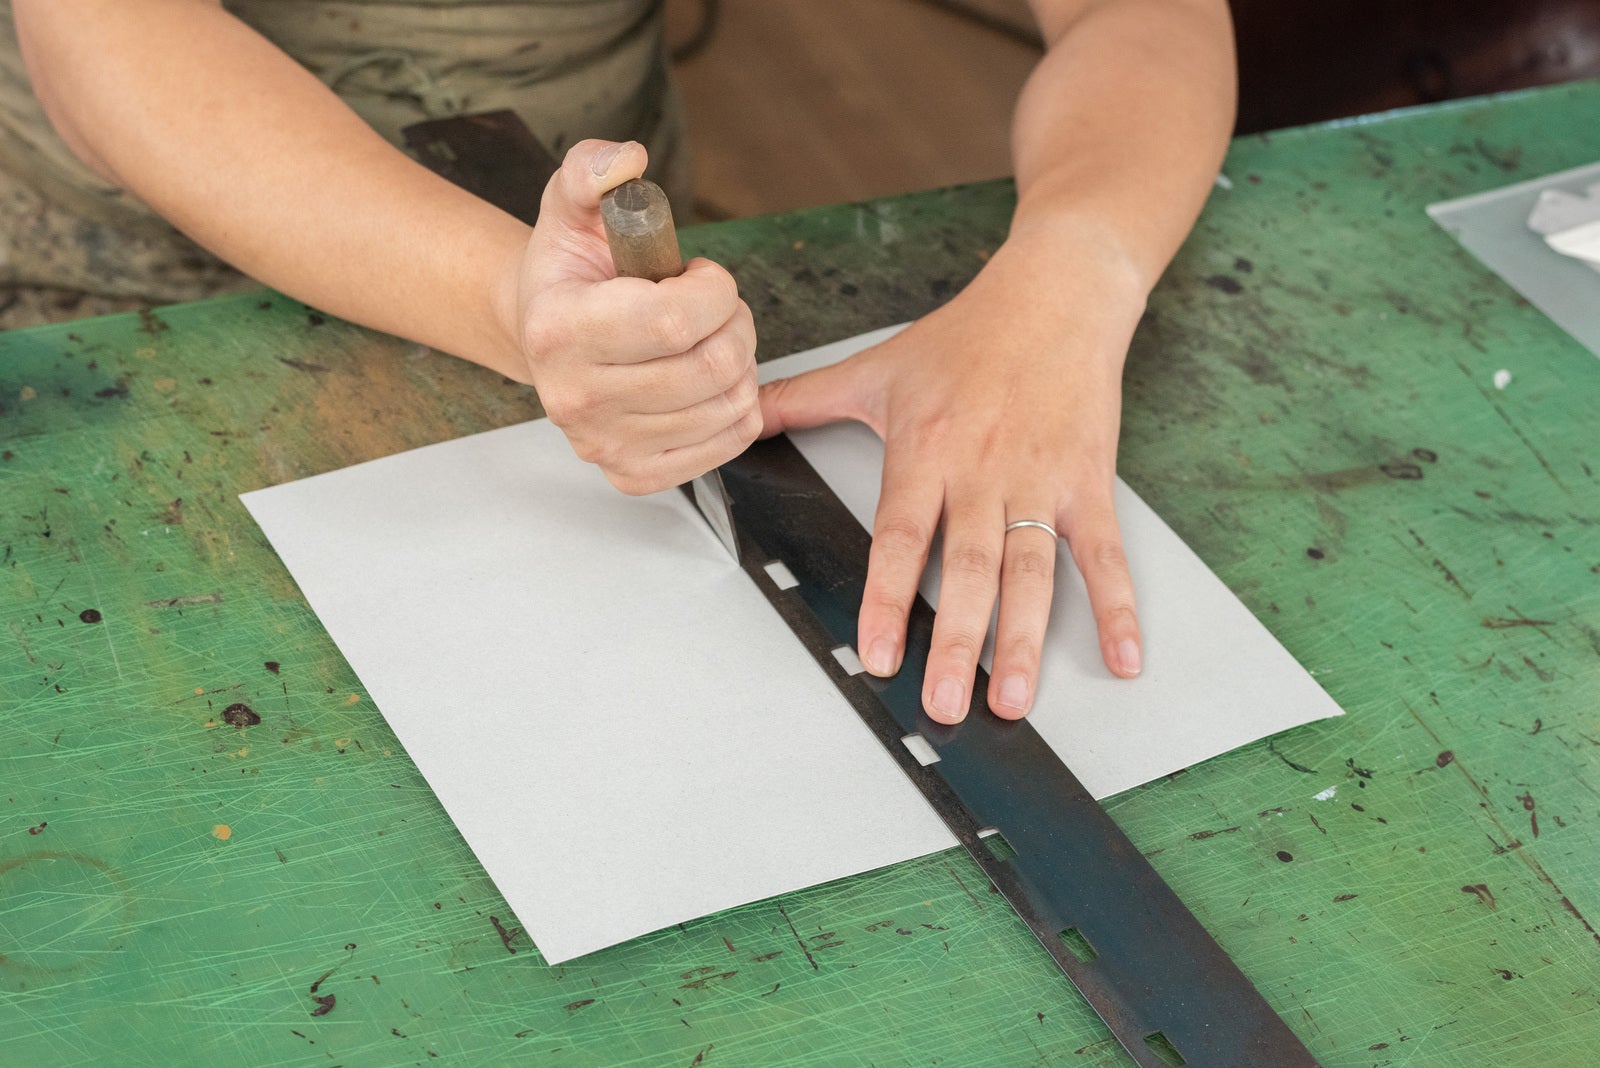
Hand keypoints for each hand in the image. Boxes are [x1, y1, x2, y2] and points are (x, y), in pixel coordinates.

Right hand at [513, 140, 759, 493]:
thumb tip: (627, 159)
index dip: (714, 290)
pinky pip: (728, 442)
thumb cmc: (569, 274)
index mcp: (557, 329)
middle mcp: (573, 397)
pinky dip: (738, 406)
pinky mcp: (633, 473)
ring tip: (707, 339)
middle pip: (710, 366)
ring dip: (740, 363)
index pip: (675, 321)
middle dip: (735, 323)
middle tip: (715, 307)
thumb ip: (592, 170)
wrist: (545, 336)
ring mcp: (603, 444)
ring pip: (727, 405)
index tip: (700, 274)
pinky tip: (709, 380)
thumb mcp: (570, 207)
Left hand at [758, 231, 1144, 722]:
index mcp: (927, 449)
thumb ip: (804, 398)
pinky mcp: (1088, 481)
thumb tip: (740, 413)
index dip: (887, 597)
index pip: (902, 536)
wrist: (1055, 294)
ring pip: (1032, 570)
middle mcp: (983, 471)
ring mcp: (1040, 479)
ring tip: (1014, 700)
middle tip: (945, 703)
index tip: (878, 655)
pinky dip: (1117, 605)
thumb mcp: (876, 364)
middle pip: (969, 567)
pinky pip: (1104, 552)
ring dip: (1024, 640)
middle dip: (957, 640)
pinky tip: (1122, 655)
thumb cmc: (968, 334)